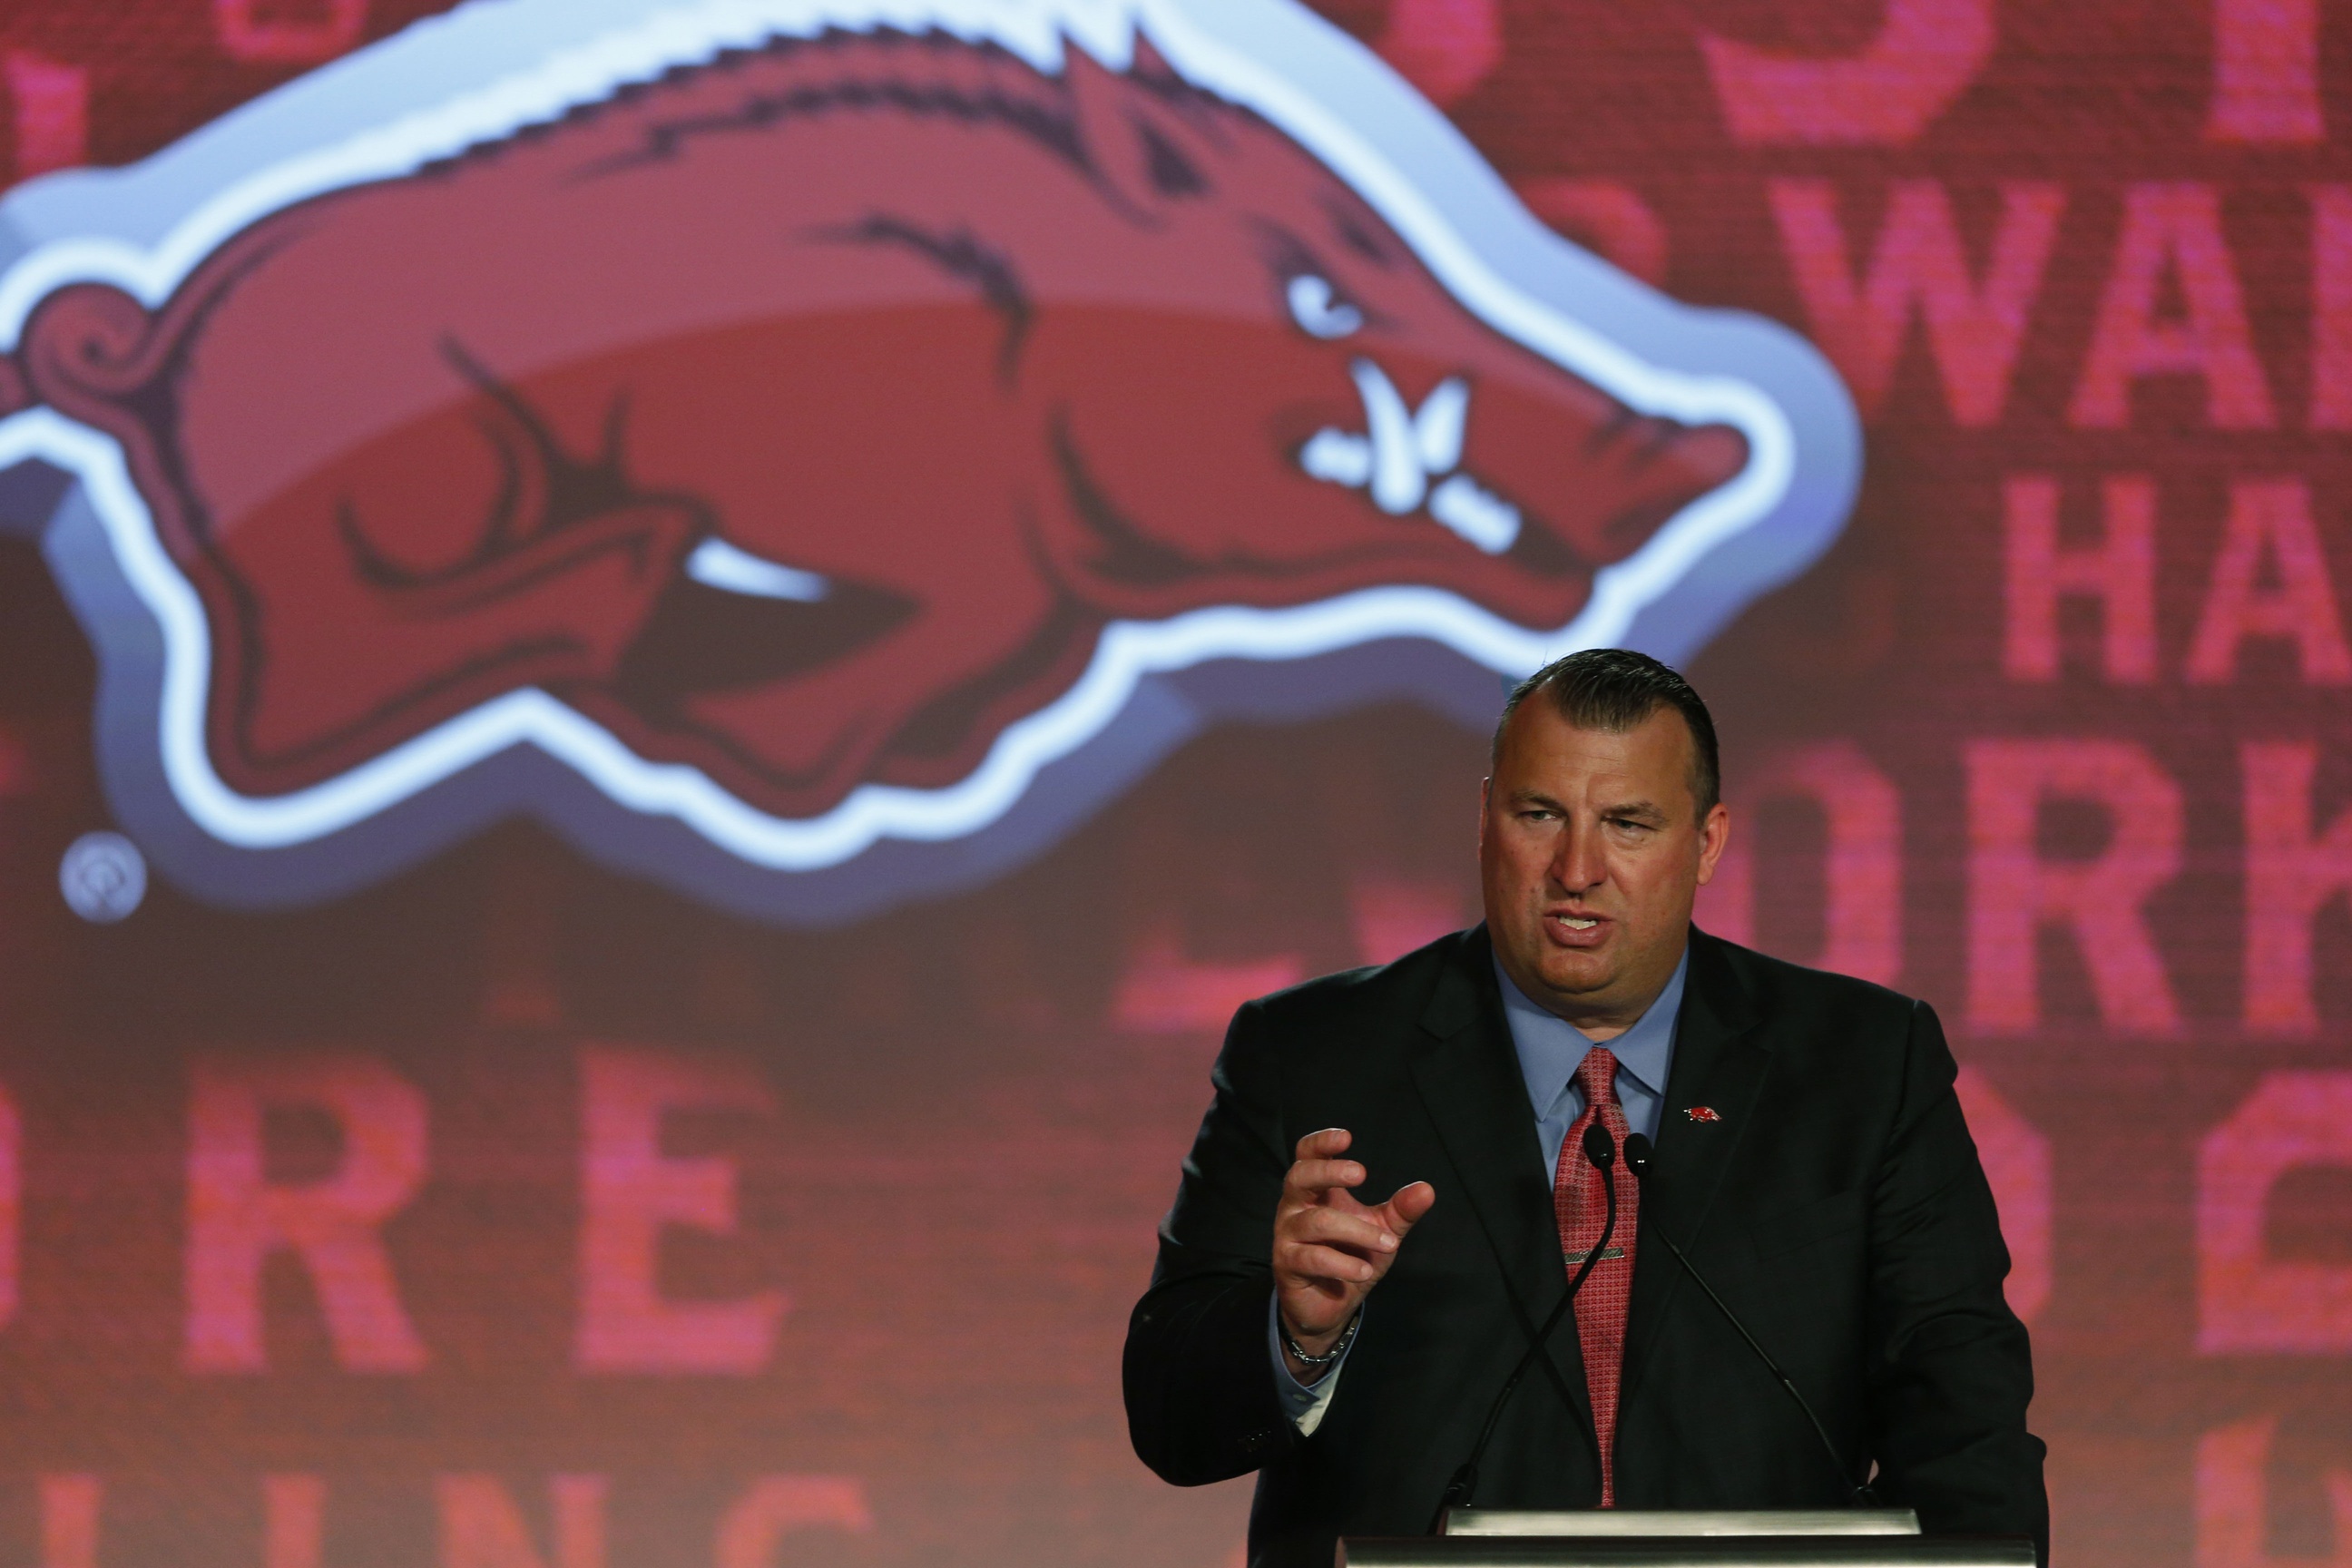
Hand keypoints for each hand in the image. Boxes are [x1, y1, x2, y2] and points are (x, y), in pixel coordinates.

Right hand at [1272, 1128, 1433, 1370]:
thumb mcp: (1382, 1231)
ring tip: (1389, 1244)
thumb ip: (1401, 1210)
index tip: (1347, 1137)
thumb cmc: (1352, 1256)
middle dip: (1329, 1171)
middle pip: (1299, 1176)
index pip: (1307, 1156)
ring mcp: (1288, 1235)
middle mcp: (1295, 1207)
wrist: (1329, 1306)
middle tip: (1361, 1173)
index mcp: (1316, 1191)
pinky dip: (1344, 1264)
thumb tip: (1427, 1189)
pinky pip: (1313, 1258)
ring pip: (1317, 1221)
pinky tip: (1366, 1270)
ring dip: (1357, 1231)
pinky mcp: (1287, 1264)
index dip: (1321, 1143)